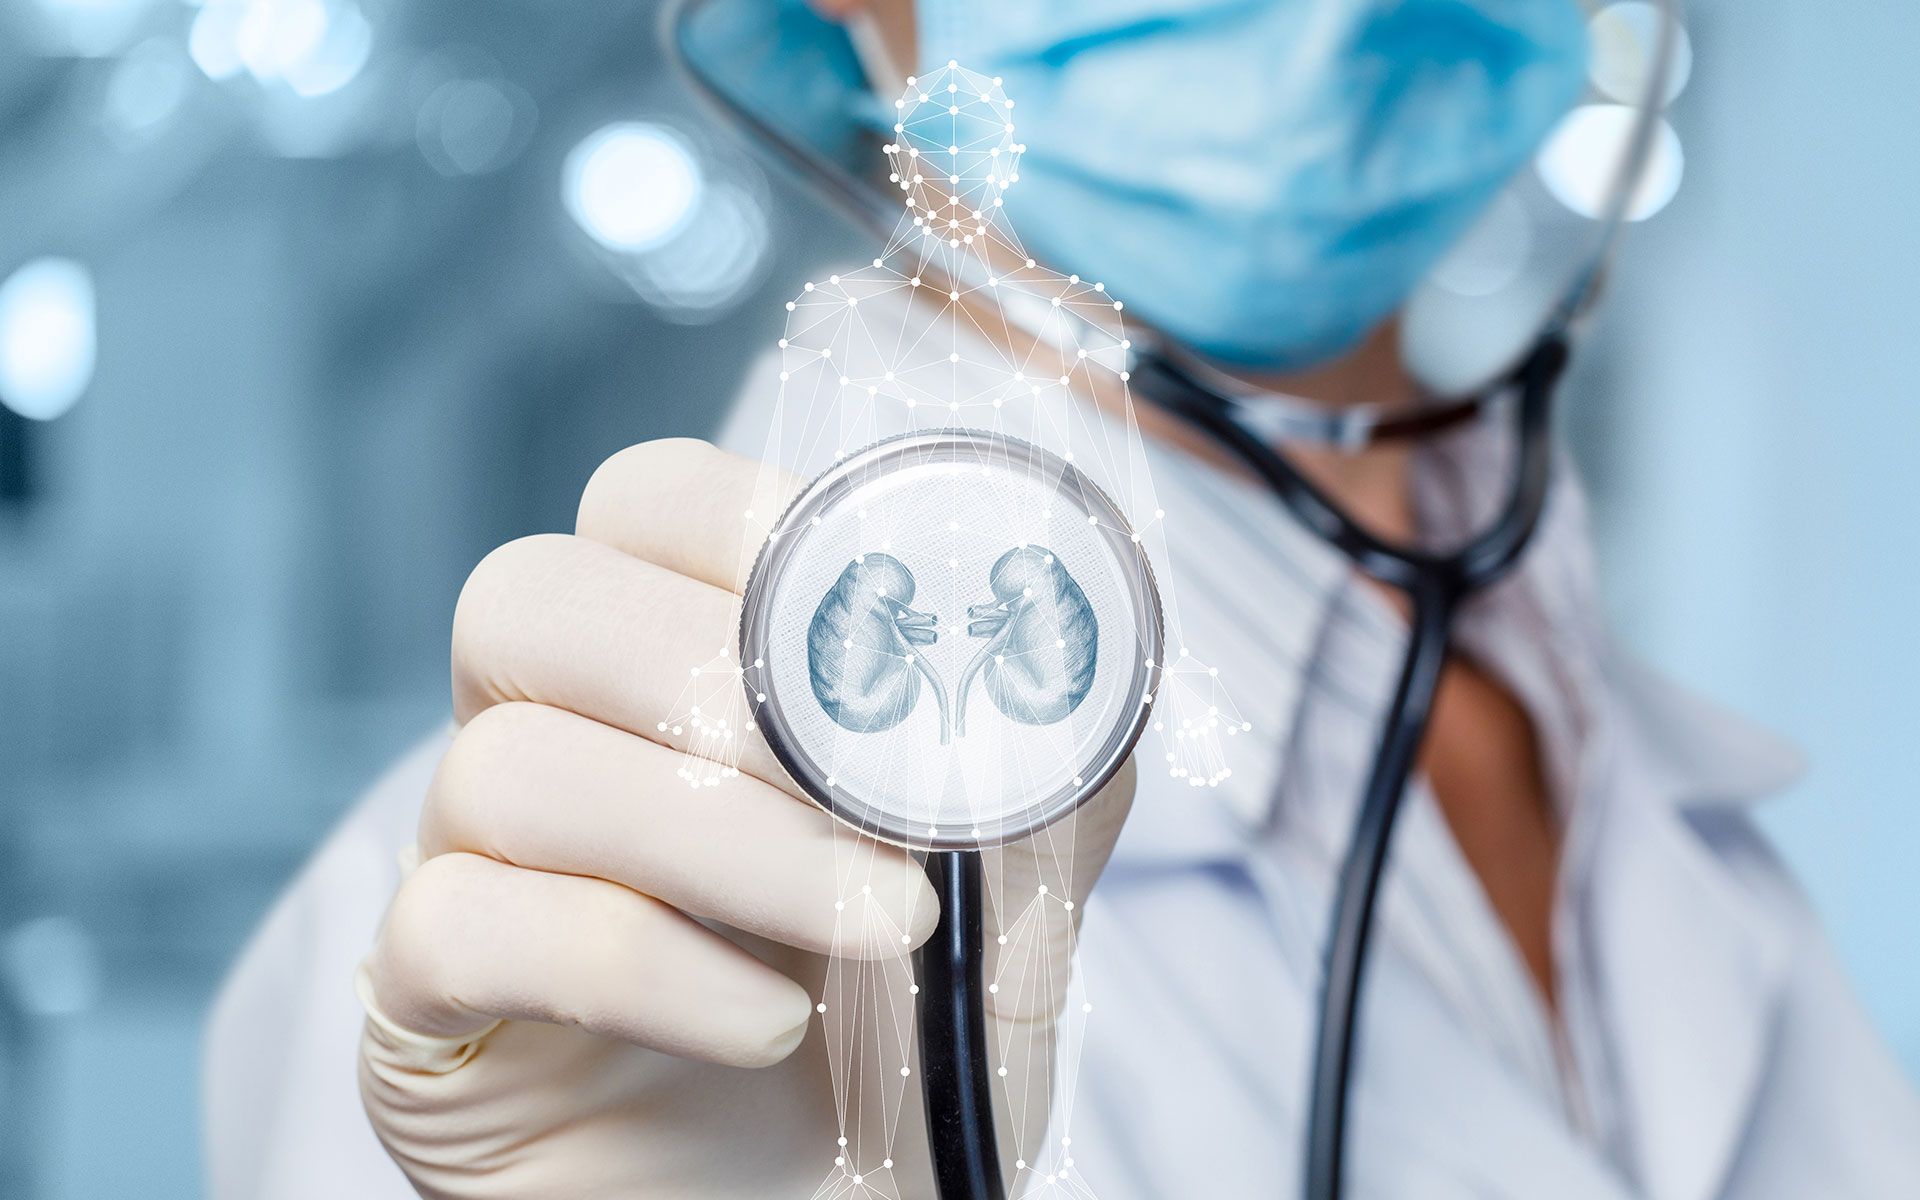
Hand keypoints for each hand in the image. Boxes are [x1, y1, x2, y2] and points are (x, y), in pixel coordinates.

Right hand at [356, 439, 1134, 1198]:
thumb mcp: (1010, 898)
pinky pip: (462, 931)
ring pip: (504, 767)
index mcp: (665, 670)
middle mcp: (543, 737)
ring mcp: (466, 867)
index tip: (871, 611)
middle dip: (719, 684)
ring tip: (880, 926)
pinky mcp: (427, 1006)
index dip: (745, 522)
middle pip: (528, 600)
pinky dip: (641, 968)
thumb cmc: (901, 1042)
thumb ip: (1045, 772)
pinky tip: (766, 1024)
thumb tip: (1086, 652)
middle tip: (869, 790)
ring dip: (724, 839)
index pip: (642, 503)